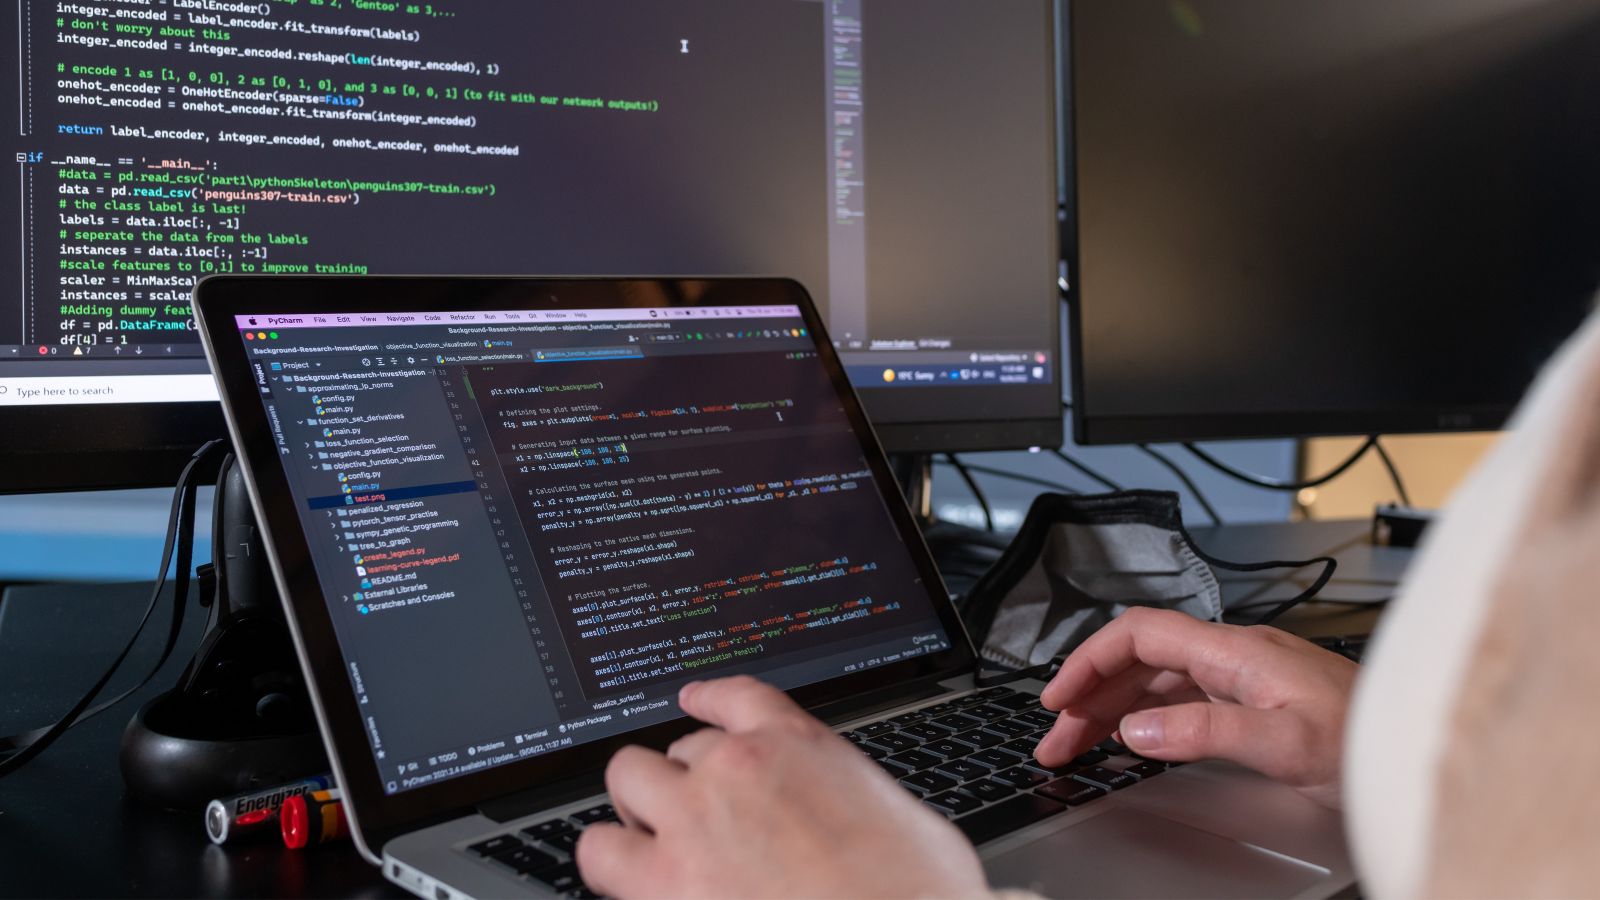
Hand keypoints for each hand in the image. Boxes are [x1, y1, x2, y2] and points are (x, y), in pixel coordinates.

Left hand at [576, 675, 988, 898]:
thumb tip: (852, 820)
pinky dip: (607, 859)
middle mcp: (738, 768)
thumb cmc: (918, 892)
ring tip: (646, 837)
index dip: (710, 701)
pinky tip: (617, 865)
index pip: (739, 698)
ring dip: (638, 805)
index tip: (697, 701)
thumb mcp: (905, 820)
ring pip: (627, 777)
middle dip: (683, 775)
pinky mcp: (661, 881)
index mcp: (801, 745)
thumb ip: (855, 801)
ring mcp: (693, 819)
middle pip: (680, 744)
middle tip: (691, 809)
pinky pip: (598, 848)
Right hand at [1034, 607, 1357, 807]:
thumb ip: (1203, 733)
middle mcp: (1233, 657)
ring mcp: (1241, 680)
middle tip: (1057, 740)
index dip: (1089, 660)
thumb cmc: (1369, 738)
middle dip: (1089, 696)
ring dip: (1110, 711)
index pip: (1140, 635)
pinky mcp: (1251, 705)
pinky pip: (1179, 702)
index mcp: (1235, 650)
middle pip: (1139, 662)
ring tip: (1078, 745)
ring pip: (1155, 684)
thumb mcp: (1283, 743)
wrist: (1419, 746)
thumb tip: (1136, 731)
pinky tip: (1129, 741)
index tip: (1059, 698)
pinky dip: (1143, 720)